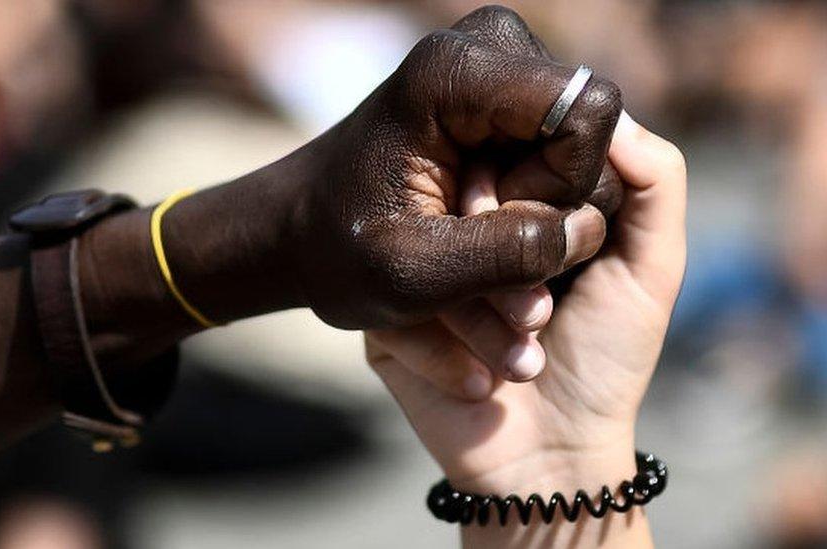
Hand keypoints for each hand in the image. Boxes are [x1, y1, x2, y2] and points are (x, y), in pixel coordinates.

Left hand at [81, 7, 624, 352]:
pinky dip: (525, 197)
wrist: (300, 227)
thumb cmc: (341, 250)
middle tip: (473, 236)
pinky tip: (472, 222)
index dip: (563, 184)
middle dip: (548, 198)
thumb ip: (508, 255)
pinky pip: (556, 149)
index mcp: (456, 71)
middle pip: (589, 124)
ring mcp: (497, 65)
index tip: (496, 222)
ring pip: (577, 143)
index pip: (586, 109)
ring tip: (466, 233)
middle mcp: (487, 45)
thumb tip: (587, 230)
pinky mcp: (501, 94)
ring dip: (535, 206)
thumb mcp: (414, 273)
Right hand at [365, 114, 685, 543]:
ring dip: (484, 304)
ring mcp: (424, 274)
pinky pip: (395, 303)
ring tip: (527, 348)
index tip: (560, 233)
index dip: (535, 184)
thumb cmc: (605, 360)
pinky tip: (487, 380)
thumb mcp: (652, 268)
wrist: (551, 455)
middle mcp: (470, 234)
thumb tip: (615, 114)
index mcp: (525, 209)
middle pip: (460, 189)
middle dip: (507, 243)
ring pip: (424, 242)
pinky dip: (447, 343)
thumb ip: (656, 185)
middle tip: (542, 309)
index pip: (512, 152)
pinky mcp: (390, 319)